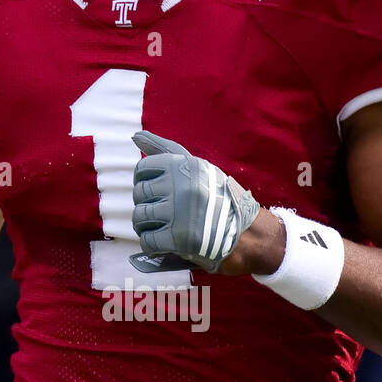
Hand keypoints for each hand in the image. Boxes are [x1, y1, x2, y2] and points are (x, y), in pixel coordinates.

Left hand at [129, 131, 260, 274]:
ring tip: (162, 229)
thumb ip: (166, 150)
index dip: (145, 182)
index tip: (157, 192)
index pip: (143, 169)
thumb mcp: (197, 168)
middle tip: (163, 214)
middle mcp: (181, 187)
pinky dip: (152, 246)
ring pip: (140, 217)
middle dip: (147, 205)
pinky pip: (148, 241)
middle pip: (140, 194)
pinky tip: (164, 245)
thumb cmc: (218, 198)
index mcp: (184, 166)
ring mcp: (178, 213)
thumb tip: (136, 136)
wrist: (245, 233)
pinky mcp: (178, 238)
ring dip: (147, 226)